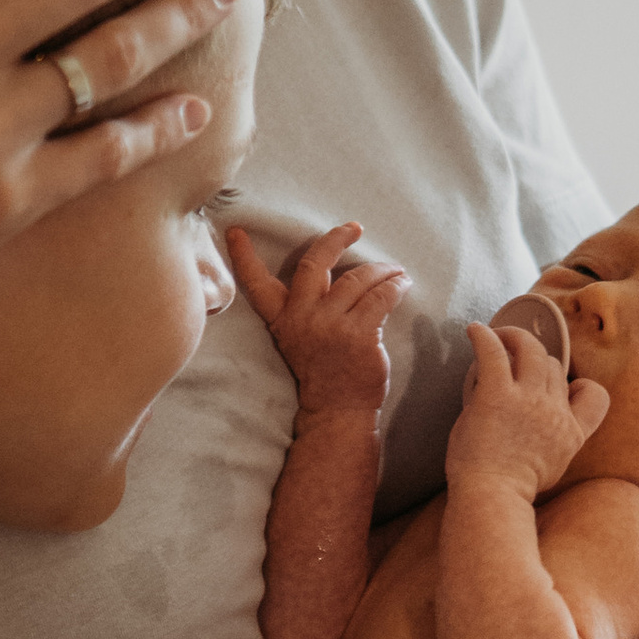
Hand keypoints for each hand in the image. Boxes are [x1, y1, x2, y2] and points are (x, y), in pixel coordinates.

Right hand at [229, 219, 407, 414]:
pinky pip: (382, 296)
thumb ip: (304, 309)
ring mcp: (331, 325)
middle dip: (336, 238)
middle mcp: (303, 318)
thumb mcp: (299, 339)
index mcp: (283, 319)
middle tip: (354, 228)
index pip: (257, 284)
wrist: (338, 410)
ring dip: (382, 270)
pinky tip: (402, 284)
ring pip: (359, 278)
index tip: (236, 231)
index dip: (245, 256)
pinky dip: (396, 286)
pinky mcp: (359, 334)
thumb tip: (334, 273)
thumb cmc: (324, 372)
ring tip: (395, 271)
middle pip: (316, 262)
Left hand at [443, 320, 608, 503]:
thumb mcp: (550, 469)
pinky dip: (485, 336)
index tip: (561, 385)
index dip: (579, 384)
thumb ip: (553, 443)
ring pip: (531, 350)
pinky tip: (474, 331)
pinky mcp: (497, 394)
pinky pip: (494, 351)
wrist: (491, 498)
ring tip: (497, 337)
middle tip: (513, 358)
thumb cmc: (508, 490)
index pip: (595, 394)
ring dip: (514, 337)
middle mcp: (555, 411)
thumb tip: (536, 424)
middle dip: (535, 361)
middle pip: (555, 367)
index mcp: (572, 432)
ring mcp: (528, 401)